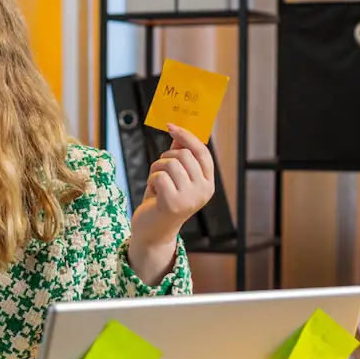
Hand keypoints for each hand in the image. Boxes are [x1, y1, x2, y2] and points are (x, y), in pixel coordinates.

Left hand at [130, 123, 214, 250]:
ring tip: (156, 184)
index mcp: (208, 183)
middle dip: (165, 158)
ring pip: (170, 163)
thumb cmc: (162, 201)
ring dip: (156, 169)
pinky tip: (153, 194)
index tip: (171, 126)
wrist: (153, 232)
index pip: (202, 152)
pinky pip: (159, 176)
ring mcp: (190, 198)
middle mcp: (204, 191)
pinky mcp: (173, 203)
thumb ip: (179, 156)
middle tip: (159, 172)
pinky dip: (151, 181)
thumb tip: (178, 132)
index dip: (187, 136)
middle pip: (184, 155)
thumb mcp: (174, 177)